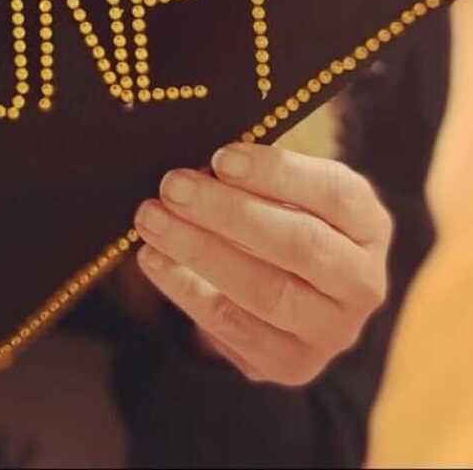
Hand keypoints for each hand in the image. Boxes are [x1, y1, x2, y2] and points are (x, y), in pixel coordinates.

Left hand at [134, 144, 391, 385]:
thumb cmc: (282, 217)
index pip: (334, 193)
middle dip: (228, 212)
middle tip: (172, 185)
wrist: (294, 292)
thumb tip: (199, 164)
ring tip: (151, 219)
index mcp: (369, 224)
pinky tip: (154, 258)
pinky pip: (234, 328)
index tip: (220, 157)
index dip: (276, 173)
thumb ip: (253, 176)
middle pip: (300, 244)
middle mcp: (363, 282)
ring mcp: (332, 331)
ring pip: (267, 291)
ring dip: (200, 251)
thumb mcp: (286, 190)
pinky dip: (187, 289)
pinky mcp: (293, 364)